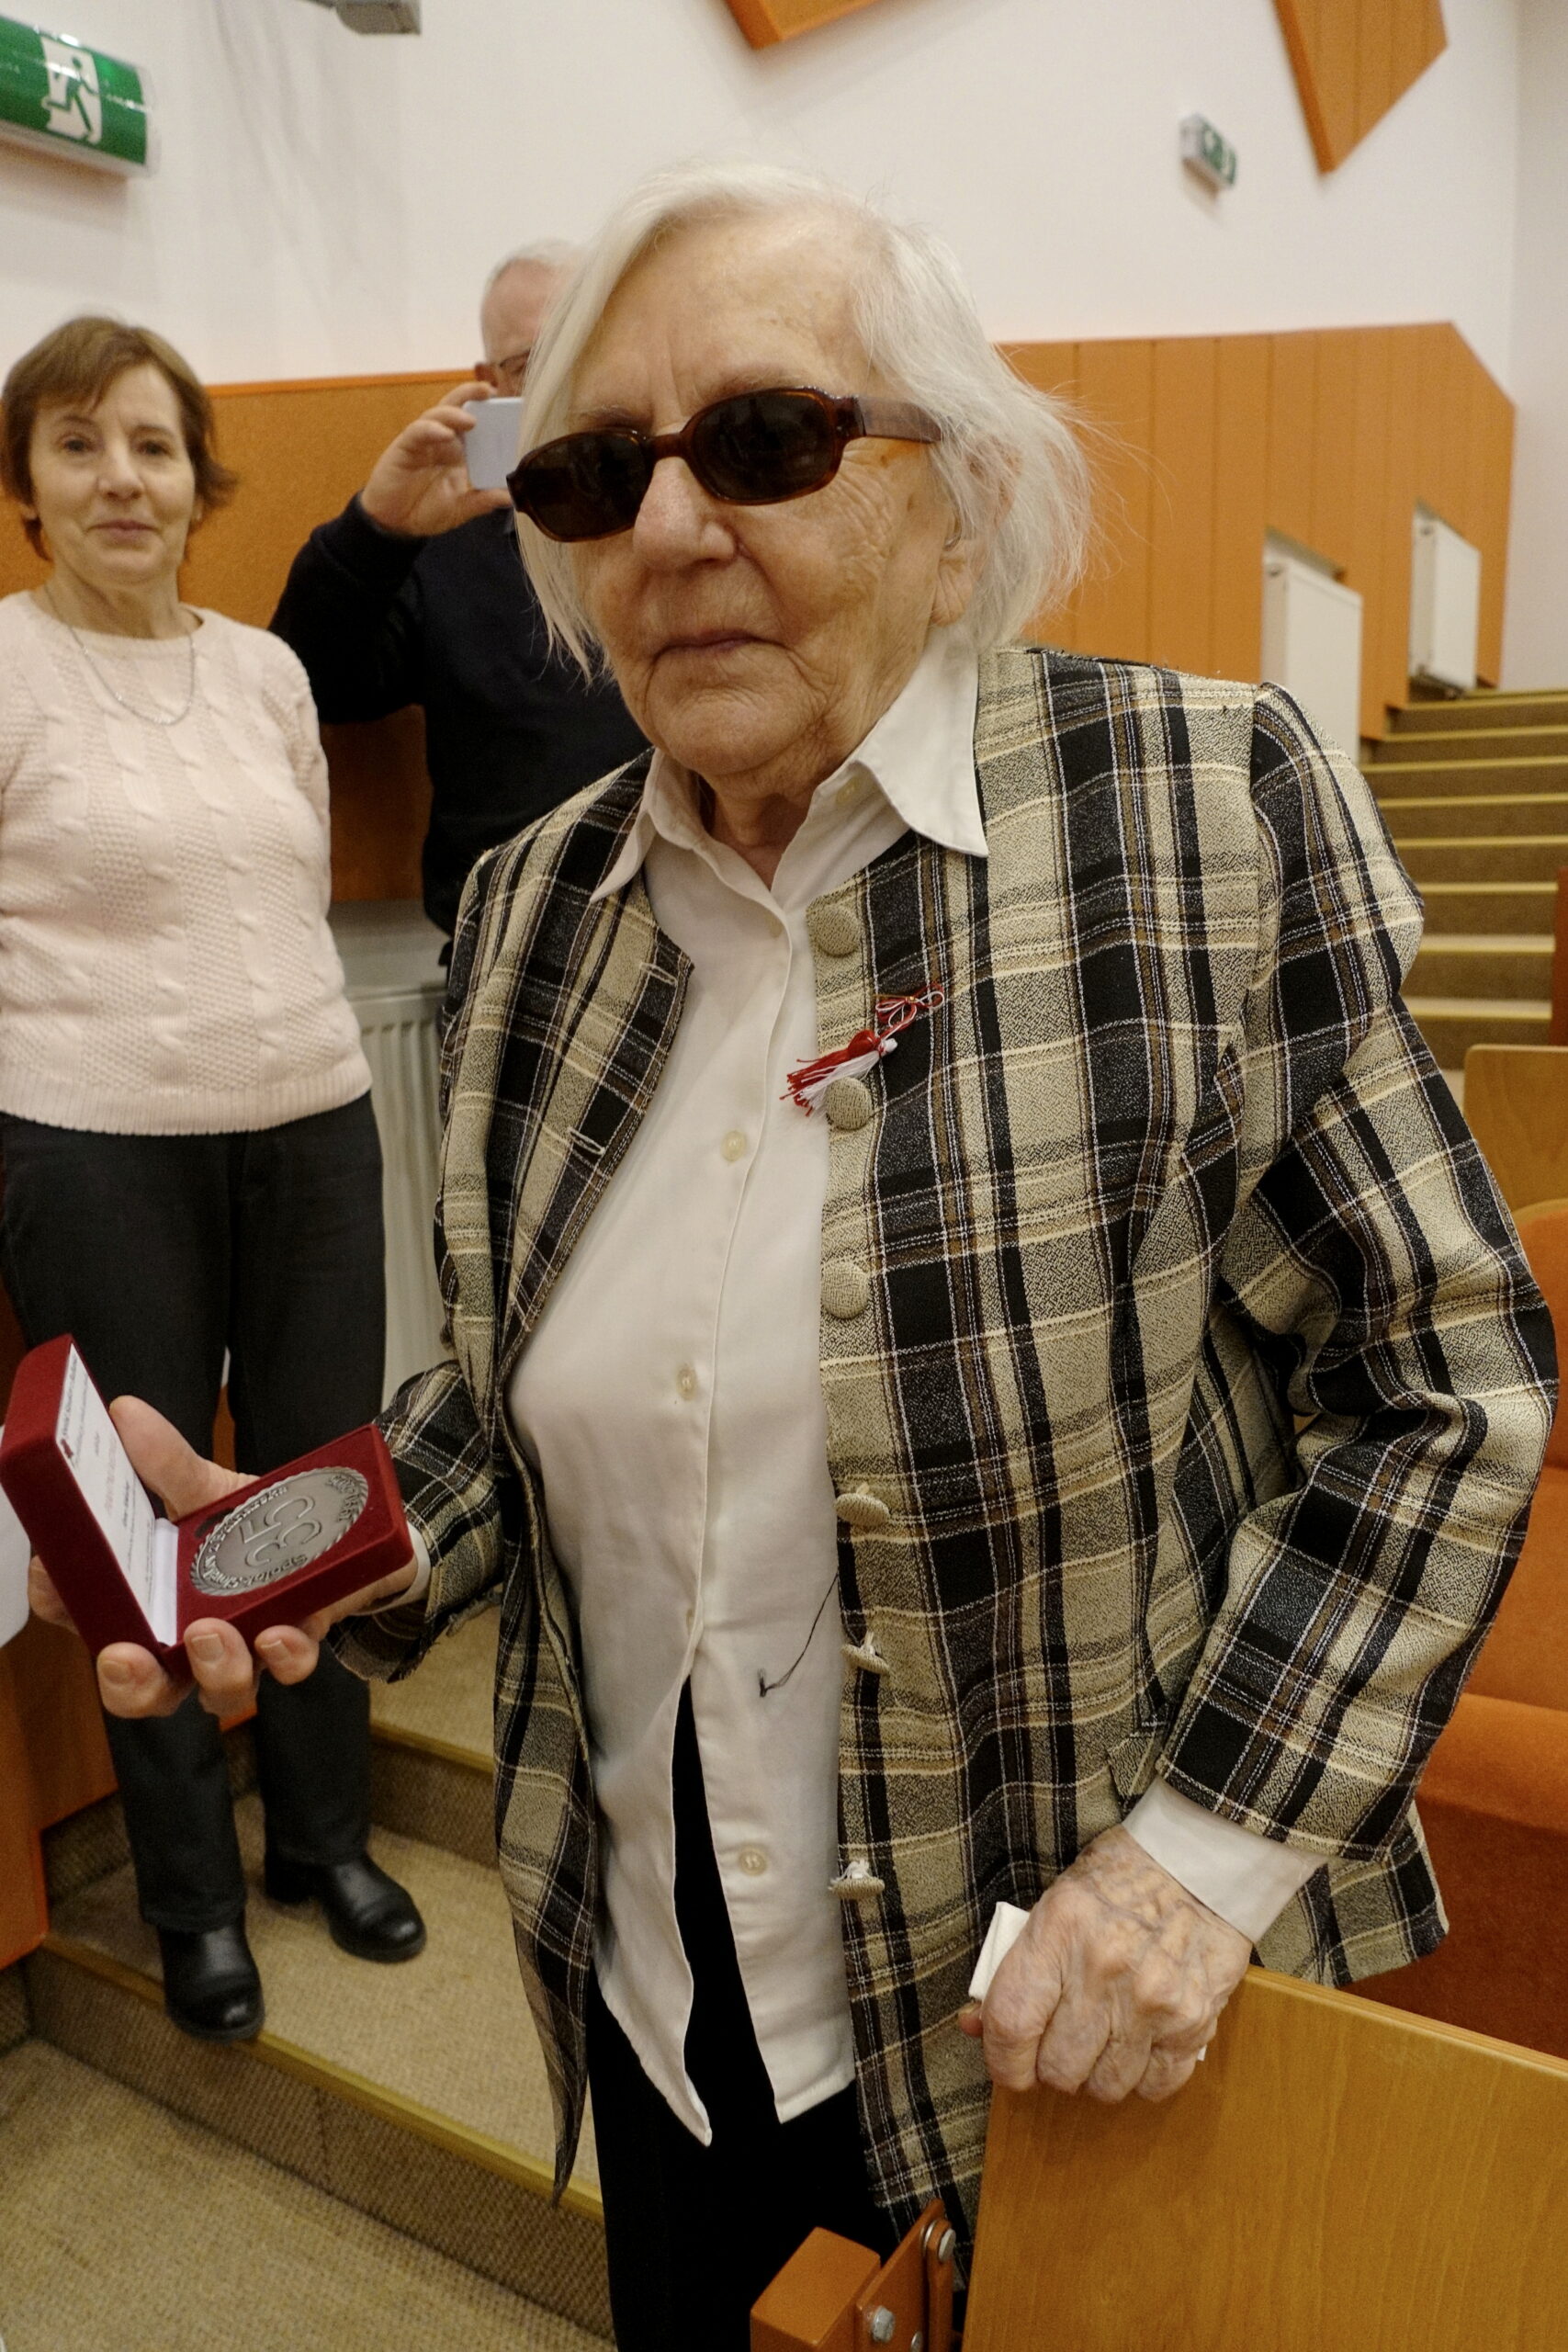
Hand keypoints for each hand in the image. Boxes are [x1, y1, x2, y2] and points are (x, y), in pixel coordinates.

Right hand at [27, 1396, 417, 1720]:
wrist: (343, 1529)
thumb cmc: (254, 1522)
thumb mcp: (209, 1488)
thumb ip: (168, 1463)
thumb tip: (126, 1416)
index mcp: (149, 1600)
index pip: (89, 1614)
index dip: (62, 1606)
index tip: (53, 1581)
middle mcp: (188, 1639)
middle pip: (142, 1688)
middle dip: (129, 1684)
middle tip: (123, 1656)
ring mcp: (245, 1648)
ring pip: (216, 1689)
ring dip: (211, 1669)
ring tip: (209, 1632)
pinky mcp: (299, 1641)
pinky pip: (288, 1665)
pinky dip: (283, 1655)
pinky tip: (279, 1633)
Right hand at [358, 381, 513, 537]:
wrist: (394, 524)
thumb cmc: (425, 510)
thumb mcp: (460, 509)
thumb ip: (482, 501)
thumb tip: (509, 496)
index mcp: (458, 452)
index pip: (476, 426)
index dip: (489, 414)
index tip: (509, 408)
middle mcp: (442, 441)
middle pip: (457, 408)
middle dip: (472, 395)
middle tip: (490, 392)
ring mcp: (423, 441)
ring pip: (437, 414)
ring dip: (454, 413)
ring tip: (471, 420)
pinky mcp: (404, 447)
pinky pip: (417, 431)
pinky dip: (431, 429)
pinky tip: (444, 434)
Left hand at [958, 1824, 1250, 2102]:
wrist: (1197, 1867)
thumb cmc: (1117, 1884)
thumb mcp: (1054, 1909)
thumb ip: (1016, 1969)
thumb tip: (976, 2026)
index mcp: (1059, 1930)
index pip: (1012, 2023)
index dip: (1001, 2060)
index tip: (1007, 2066)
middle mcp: (1104, 1968)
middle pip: (1058, 2067)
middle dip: (1052, 2068)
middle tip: (1061, 2045)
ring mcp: (1153, 2000)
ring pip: (1106, 2086)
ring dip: (1098, 2075)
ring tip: (1104, 2040)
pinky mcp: (1193, 2022)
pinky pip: (1155, 2086)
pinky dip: (1142, 2077)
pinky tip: (1140, 2044)